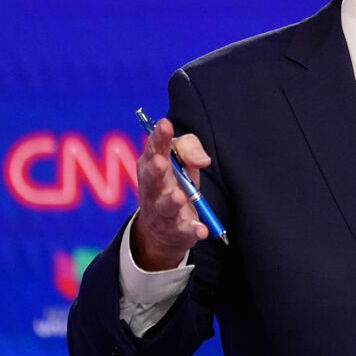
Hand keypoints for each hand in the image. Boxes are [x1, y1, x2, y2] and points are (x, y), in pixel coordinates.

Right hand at [132, 118, 212, 270]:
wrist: (162, 230)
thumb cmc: (173, 182)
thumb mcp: (180, 161)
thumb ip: (189, 149)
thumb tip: (204, 160)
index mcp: (152, 165)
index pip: (154, 149)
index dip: (159, 137)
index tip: (165, 124)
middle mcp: (153, 188)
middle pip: (152, 178)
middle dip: (155, 170)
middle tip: (161, 162)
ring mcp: (162, 211)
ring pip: (165, 206)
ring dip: (171, 201)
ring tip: (178, 196)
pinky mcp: (176, 231)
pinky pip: (184, 231)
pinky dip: (192, 231)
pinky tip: (200, 230)